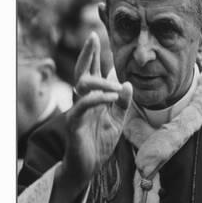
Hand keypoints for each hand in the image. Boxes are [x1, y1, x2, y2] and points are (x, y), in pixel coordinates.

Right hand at [62, 32, 131, 189]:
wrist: (88, 168)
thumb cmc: (100, 142)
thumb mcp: (117, 120)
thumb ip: (122, 102)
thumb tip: (127, 83)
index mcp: (93, 97)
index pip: (93, 71)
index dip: (94, 53)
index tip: (98, 34)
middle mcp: (83, 99)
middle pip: (83, 70)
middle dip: (88, 53)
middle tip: (92, 36)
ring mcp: (77, 110)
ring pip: (82, 84)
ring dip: (100, 81)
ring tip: (116, 85)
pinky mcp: (74, 122)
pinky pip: (84, 105)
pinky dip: (98, 98)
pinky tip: (111, 96)